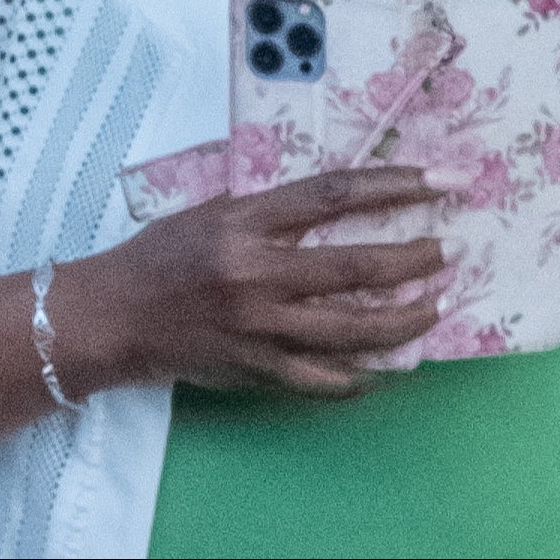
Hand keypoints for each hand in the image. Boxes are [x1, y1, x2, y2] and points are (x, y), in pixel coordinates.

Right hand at [58, 167, 450, 398]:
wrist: (112, 317)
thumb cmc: (157, 257)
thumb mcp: (209, 213)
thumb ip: (267, 214)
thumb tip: (334, 207)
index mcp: (244, 223)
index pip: (333, 195)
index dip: (394, 185)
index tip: (441, 181)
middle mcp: (256, 274)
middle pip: (357, 266)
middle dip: (415, 260)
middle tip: (447, 254)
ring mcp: (260, 328)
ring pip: (356, 329)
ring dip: (406, 319)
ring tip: (433, 307)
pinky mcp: (258, 370)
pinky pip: (327, 378)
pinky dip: (363, 373)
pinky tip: (385, 364)